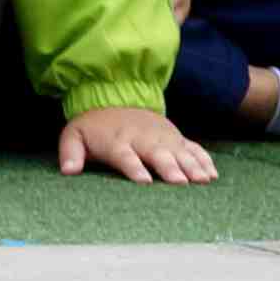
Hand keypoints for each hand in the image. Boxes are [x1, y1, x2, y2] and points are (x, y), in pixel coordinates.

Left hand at [56, 102, 218, 183]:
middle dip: (169, 168)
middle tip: (180, 182)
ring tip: (202, 180)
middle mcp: (143, 139)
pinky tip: (212, 175)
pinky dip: (203, 160)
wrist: (115, 98)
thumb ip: (70, 153)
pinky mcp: (176, 138)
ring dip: (192, 166)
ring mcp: (163, 138)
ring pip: (180, 152)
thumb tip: (67, 171)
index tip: (144, 181)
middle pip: (158, 154)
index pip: (125, 156)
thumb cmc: (94, 127)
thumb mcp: (74, 136)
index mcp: (117, 141)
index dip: (134, 168)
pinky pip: (193, 149)